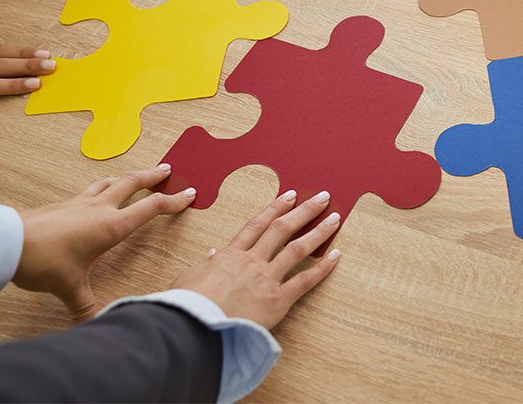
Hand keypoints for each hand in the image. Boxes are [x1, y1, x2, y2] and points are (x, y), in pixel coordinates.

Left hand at [15, 164, 195, 320]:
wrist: (8, 242)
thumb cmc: (43, 261)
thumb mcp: (70, 287)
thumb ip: (86, 306)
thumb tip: (95, 325)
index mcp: (110, 226)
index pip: (151, 208)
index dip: (174, 201)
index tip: (190, 193)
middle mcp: (99, 209)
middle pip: (133, 183)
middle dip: (153, 176)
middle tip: (167, 169)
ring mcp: (79, 202)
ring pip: (110, 181)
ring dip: (127, 177)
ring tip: (134, 175)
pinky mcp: (62, 204)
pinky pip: (88, 189)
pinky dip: (101, 186)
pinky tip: (96, 192)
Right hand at [171, 190, 340, 328]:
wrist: (195, 326)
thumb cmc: (187, 305)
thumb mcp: (189, 278)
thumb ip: (205, 265)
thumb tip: (213, 254)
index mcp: (231, 255)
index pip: (257, 225)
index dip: (275, 208)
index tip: (290, 196)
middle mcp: (252, 261)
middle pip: (282, 229)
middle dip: (304, 211)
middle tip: (323, 198)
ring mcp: (266, 279)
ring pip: (297, 249)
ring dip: (318, 232)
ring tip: (335, 219)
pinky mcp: (277, 300)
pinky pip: (304, 281)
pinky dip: (322, 268)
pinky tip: (335, 256)